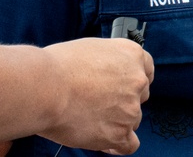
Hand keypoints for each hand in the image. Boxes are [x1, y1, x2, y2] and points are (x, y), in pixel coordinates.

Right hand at [39, 38, 153, 154]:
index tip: (123, 87)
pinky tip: (105, 142)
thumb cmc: (58, 66)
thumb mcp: (92, 48)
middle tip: (99, 105)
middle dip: (122, 101)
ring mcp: (130, 108)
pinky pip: (129, 144)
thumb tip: (105, 73)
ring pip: (132, 120)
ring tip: (90, 121)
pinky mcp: (119, 133)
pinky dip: (118, 145)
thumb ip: (108, 62)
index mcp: (133, 55)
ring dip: (116, 122)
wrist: (46, 88)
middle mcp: (137, 81)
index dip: (132, 81)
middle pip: (139, 97)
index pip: (146, 70)